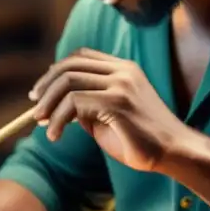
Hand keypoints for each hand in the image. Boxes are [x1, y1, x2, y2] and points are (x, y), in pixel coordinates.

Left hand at [30, 48, 185, 171]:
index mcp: (124, 69)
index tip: (41, 93)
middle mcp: (122, 71)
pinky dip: (58, 120)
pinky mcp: (118, 104)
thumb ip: (88, 105)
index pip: (81, 57)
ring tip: (42, 125)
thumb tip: (56, 106)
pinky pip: (74, 104)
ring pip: (68, 82)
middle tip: (34, 111)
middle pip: (69, 66)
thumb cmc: (142, 140)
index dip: (55, 71)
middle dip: (45, 88)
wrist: (174, 153)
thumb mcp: (110, 116)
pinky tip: (56, 136)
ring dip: (48, 105)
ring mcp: (121, 85)